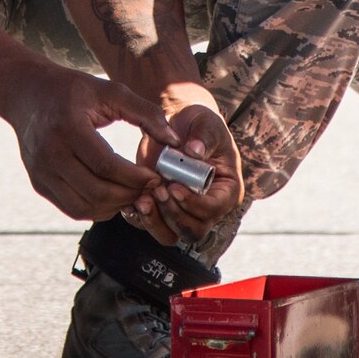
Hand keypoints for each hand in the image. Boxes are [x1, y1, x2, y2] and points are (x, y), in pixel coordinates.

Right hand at [1, 63, 180, 221]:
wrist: (28, 93)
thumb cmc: (74, 90)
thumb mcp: (110, 91)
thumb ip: (145, 113)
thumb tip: (174, 141)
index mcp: (67, 126)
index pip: (106, 165)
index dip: (135, 177)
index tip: (155, 176)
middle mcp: (49, 153)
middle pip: (96, 191)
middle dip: (129, 195)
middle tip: (149, 188)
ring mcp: (41, 171)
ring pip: (84, 207)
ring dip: (115, 206)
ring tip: (133, 193)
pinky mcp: (39, 183)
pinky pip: (72, 208)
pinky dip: (97, 209)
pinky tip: (113, 196)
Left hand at [128, 86, 245, 246]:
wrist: (177, 123)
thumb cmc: (199, 123)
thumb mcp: (207, 123)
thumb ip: (205, 137)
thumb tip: (195, 151)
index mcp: (227, 191)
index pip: (213, 209)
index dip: (194, 203)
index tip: (174, 187)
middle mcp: (207, 208)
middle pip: (193, 231)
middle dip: (174, 215)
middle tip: (159, 191)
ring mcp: (183, 211)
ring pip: (170, 234)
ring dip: (154, 222)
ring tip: (142, 200)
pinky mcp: (161, 209)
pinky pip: (149, 225)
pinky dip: (138, 217)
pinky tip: (131, 200)